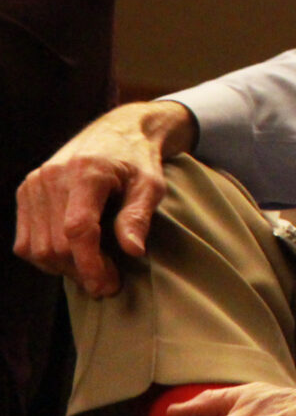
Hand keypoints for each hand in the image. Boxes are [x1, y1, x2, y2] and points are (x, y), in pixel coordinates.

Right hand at [14, 100, 196, 296]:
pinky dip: (47, 257)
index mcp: (85, 171)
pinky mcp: (26, 191)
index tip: (107, 285)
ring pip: (37, 248)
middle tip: (109, 283)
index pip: (77, 229)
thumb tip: (133, 251)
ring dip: (64, 269)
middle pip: (56, 244)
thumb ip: (138, 215)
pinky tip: (73, 257)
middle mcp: (52, 177)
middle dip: (82, 271)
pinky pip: (26, 241)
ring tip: (94, 270)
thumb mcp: (150, 184)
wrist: (117, 130)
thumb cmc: (138, 160)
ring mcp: (34, 184)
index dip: (90, 264)